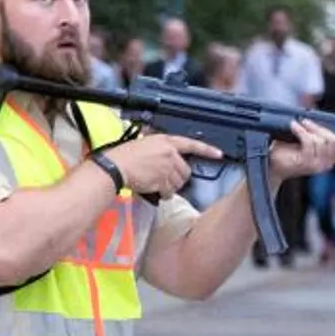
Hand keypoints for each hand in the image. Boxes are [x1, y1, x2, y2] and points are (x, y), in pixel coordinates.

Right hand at [103, 134, 224, 197]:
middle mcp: (170, 153)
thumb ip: (159, 148)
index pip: (192, 144)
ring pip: (179, 182)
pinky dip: (165, 194)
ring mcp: (168, 168)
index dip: (207, 150)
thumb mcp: (143, 143)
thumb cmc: (123, 155)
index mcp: (166, 141)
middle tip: (166, 179)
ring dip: (170, 186)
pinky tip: (156, 191)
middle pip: (186, 170)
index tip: (218, 154)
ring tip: (157, 185)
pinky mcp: (163, 181)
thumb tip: (165, 156)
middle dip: (178, 177)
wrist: (115, 167)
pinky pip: (170, 191)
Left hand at [268, 119, 334, 182]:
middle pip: (333, 140)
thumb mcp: (309, 141)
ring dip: (309, 129)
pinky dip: (301, 130)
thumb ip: (320, 133)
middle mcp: (326, 164)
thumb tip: (324, 117)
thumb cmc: (288, 150)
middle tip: (307, 123)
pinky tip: (293, 126)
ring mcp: (316, 164)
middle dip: (320, 128)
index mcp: (331, 159)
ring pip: (321, 140)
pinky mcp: (304, 162)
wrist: (271, 162)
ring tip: (299, 125)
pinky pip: (308, 141)